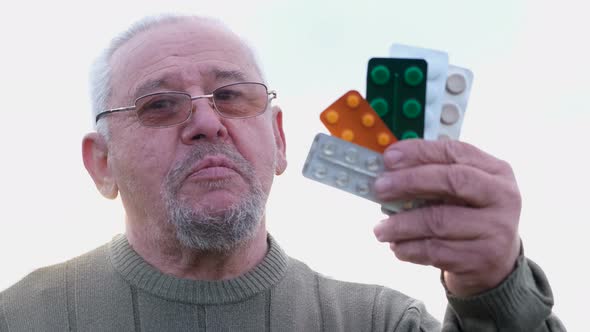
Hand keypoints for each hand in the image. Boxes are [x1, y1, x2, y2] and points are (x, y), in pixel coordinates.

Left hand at [372, 139, 520, 296]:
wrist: (496, 264)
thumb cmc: (469, 217)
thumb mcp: (463, 190)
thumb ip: (433, 175)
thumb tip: (388, 170)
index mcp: (496, 171)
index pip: (455, 152)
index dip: (419, 152)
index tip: (389, 157)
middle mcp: (503, 197)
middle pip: (452, 181)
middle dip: (409, 182)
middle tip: (380, 188)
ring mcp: (496, 229)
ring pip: (439, 221)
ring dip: (401, 224)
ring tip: (381, 228)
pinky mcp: (483, 258)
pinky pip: (436, 251)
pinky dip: (409, 248)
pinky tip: (397, 246)